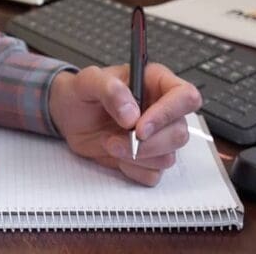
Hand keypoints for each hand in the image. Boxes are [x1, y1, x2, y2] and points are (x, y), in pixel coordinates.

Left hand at [48, 63, 201, 185]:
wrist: (69, 116)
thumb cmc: (82, 92)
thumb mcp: (87, 81)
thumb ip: (109, 89)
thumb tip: (131, 114)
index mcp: (155, 82)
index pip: (186, 96)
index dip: (169, 113)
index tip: (140, 127)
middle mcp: (162, 110)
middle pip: (179, 133)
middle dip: (148, 142)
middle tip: (117, 138)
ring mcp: (158, 137)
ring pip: (169, 157)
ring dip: (136, 156)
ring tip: (109, 142)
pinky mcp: (148, 159)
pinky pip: (153, 174)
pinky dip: (132, 169)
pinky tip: (115, 153)